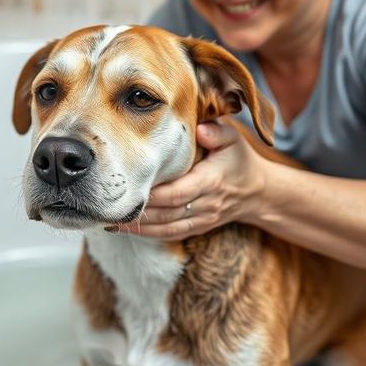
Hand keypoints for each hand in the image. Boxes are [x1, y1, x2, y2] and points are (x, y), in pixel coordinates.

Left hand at [115, 121, 266, 240]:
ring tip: (109, 220)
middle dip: (139, 212)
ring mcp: (202, 219)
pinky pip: (169, 234)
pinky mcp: (197, 228)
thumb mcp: (234, 139)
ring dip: (137, 227)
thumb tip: (200, 130)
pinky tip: (123, 228)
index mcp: (212, 180)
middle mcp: (206, 204)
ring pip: (166, 228)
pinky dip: (146, 233)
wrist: (257, 192)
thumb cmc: (239, 160)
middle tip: (108, 206)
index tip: (131, 189)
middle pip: (168, 213)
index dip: (155, 195)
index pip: (179, 192)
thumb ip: (217, 132)